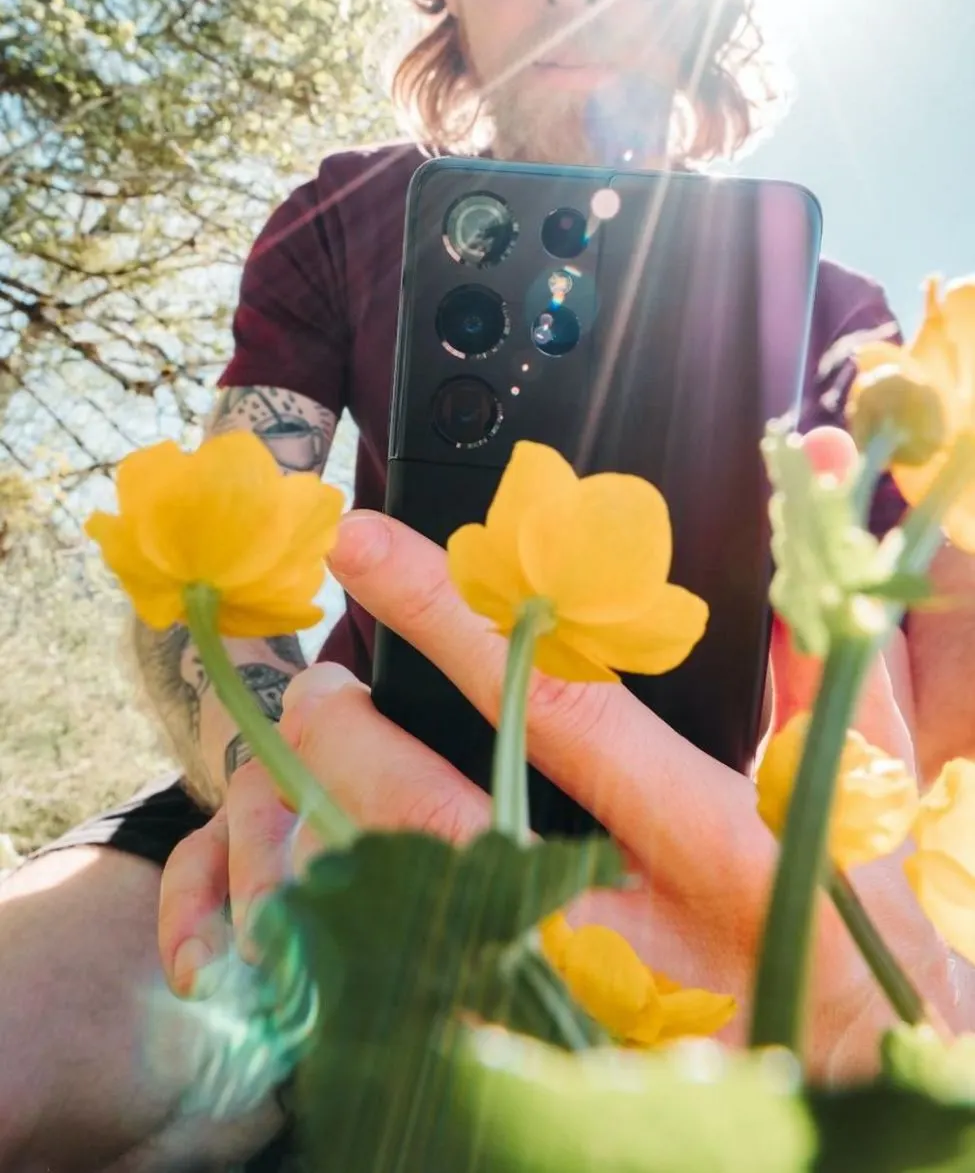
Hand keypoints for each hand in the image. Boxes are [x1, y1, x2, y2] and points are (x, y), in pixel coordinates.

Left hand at [158, 428, 952, 1078]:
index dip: (451, 615)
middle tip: (319, 688)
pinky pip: (396, 990)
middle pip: (438, 820)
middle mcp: (626, 934)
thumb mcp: (861, 798)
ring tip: (316, 770)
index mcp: (711, 845)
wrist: (859, 1099)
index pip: (554, 702)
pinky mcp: (526, 1062)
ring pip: (397, 912)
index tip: (369, 549)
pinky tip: (328, 876)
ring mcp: (566, 1010)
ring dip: (330, 828)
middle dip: (353, 740)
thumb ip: (821, 652)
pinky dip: (344, 924)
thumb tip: (814, 479)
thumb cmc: (862, 949)